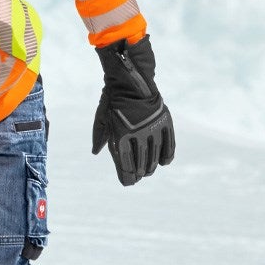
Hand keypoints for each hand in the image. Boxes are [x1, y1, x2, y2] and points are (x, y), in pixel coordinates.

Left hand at [92, 36, 175, 185]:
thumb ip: (100, 136)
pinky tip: (163, 163)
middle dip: (138, 173)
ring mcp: (152, 129)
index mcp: (120, 137)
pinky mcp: (164, 123)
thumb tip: (96, 152)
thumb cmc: (112, 101)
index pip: (125, 165)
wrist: (131, 81)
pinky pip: (169, 144)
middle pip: (140, 163)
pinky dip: (167, 155)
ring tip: (148, 171)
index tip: (128, 182)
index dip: (127, 177)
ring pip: (154, 156)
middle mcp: (137, 136)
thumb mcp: (102, 118)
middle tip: (138, 177)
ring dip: (151, 166)